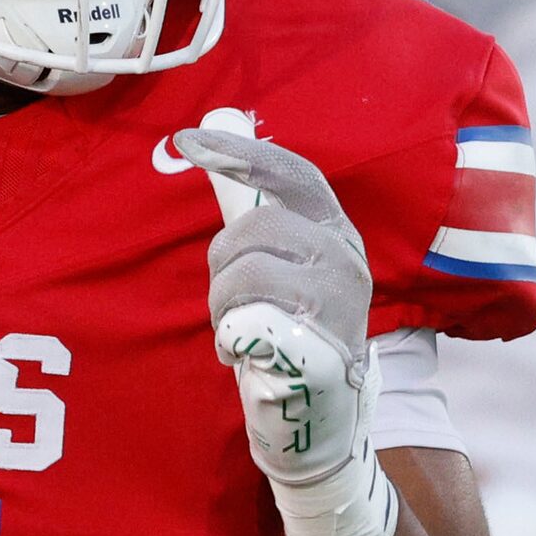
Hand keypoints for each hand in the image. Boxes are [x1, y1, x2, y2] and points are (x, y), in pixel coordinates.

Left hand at [173, 116, 394, 535]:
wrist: (324, 416)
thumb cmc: (291, 327)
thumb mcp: (280, 260)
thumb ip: (252, 200)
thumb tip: (220, 119)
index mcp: (336, 232)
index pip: (294, 175)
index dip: (242, 153)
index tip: (188, 141)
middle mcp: (347, 261)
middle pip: (257, 229)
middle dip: (223, 262)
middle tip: (228, 296)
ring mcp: (341, 306)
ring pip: (248, 274)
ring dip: (223, 305)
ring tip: (237, 328)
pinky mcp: (323, 351)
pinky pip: (250, 325)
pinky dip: (231, 339)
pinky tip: (243, 353)